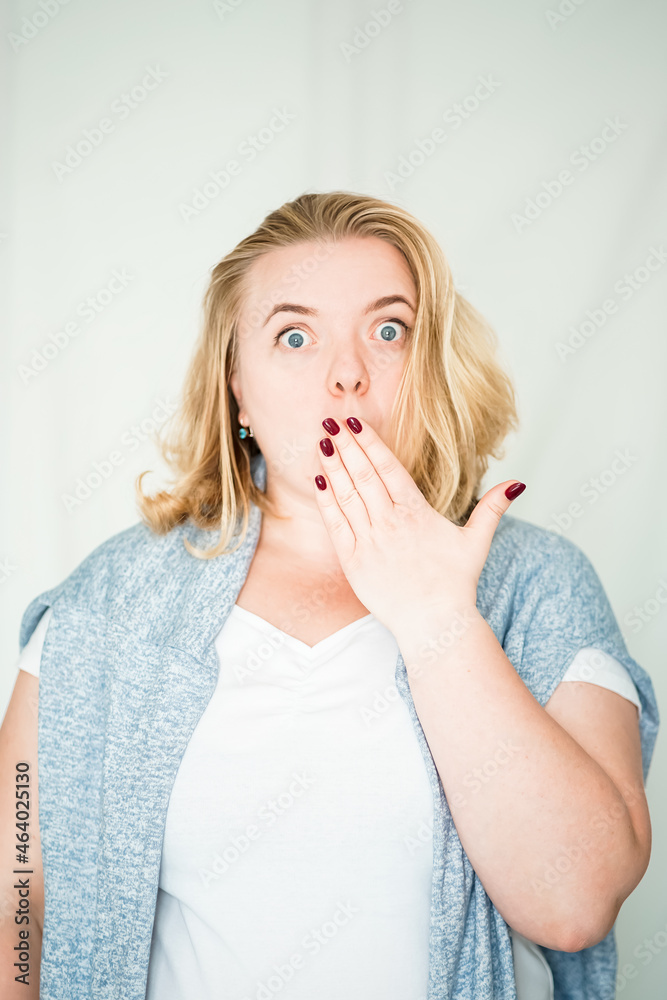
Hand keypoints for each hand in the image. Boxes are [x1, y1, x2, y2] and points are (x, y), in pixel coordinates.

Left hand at [313, 415, 525, 634]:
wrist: (433, 623)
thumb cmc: (454, 583)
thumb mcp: (476, 541)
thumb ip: (492, 508)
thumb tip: (517, 483)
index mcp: (416, 512)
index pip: (388, 468)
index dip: (370, 442)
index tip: (354, 422)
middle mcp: (389, 522)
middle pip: (363, 474)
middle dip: (345, 445)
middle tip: (330, 421)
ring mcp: (368, 541)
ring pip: (346, 495)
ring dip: (332, 466)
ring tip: (321, 442)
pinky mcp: (353, 561)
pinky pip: (335, 523)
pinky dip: (326, 500)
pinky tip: (319, 478)